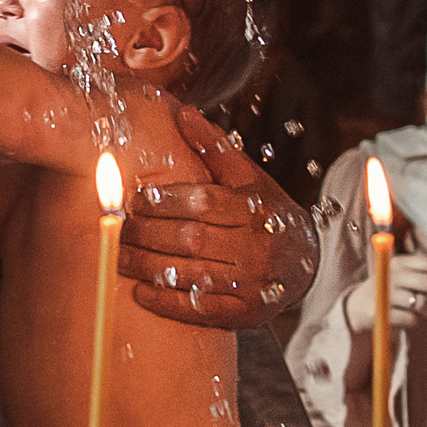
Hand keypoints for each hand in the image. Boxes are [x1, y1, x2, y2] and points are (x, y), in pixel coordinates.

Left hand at [120, 108, 316, 328]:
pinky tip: (140, 292)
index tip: (135, 201)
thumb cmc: (268, 214)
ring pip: (192, 274)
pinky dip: (167, 302)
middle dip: (147, 234)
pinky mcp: (246, 313)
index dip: (164, 202)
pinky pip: (201, 309)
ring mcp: (252, 282)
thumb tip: (182, 113)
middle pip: (192, 238)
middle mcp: (256, 246)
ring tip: (119, 258)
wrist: (308, 263)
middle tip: (117, 229)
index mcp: (255, 208)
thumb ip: (215, 148)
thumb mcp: (249, 178)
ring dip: (148, 267)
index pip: (202, 202)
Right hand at [345, 251, 426, 333]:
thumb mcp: (406, 279)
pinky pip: (412, 320)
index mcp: (401, 263)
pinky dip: (417, 321)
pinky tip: (412, 319)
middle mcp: (393, 275)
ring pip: (422, 304)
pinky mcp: (382, 313)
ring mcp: (387, 294)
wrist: (358, 307)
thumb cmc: (390, 291)